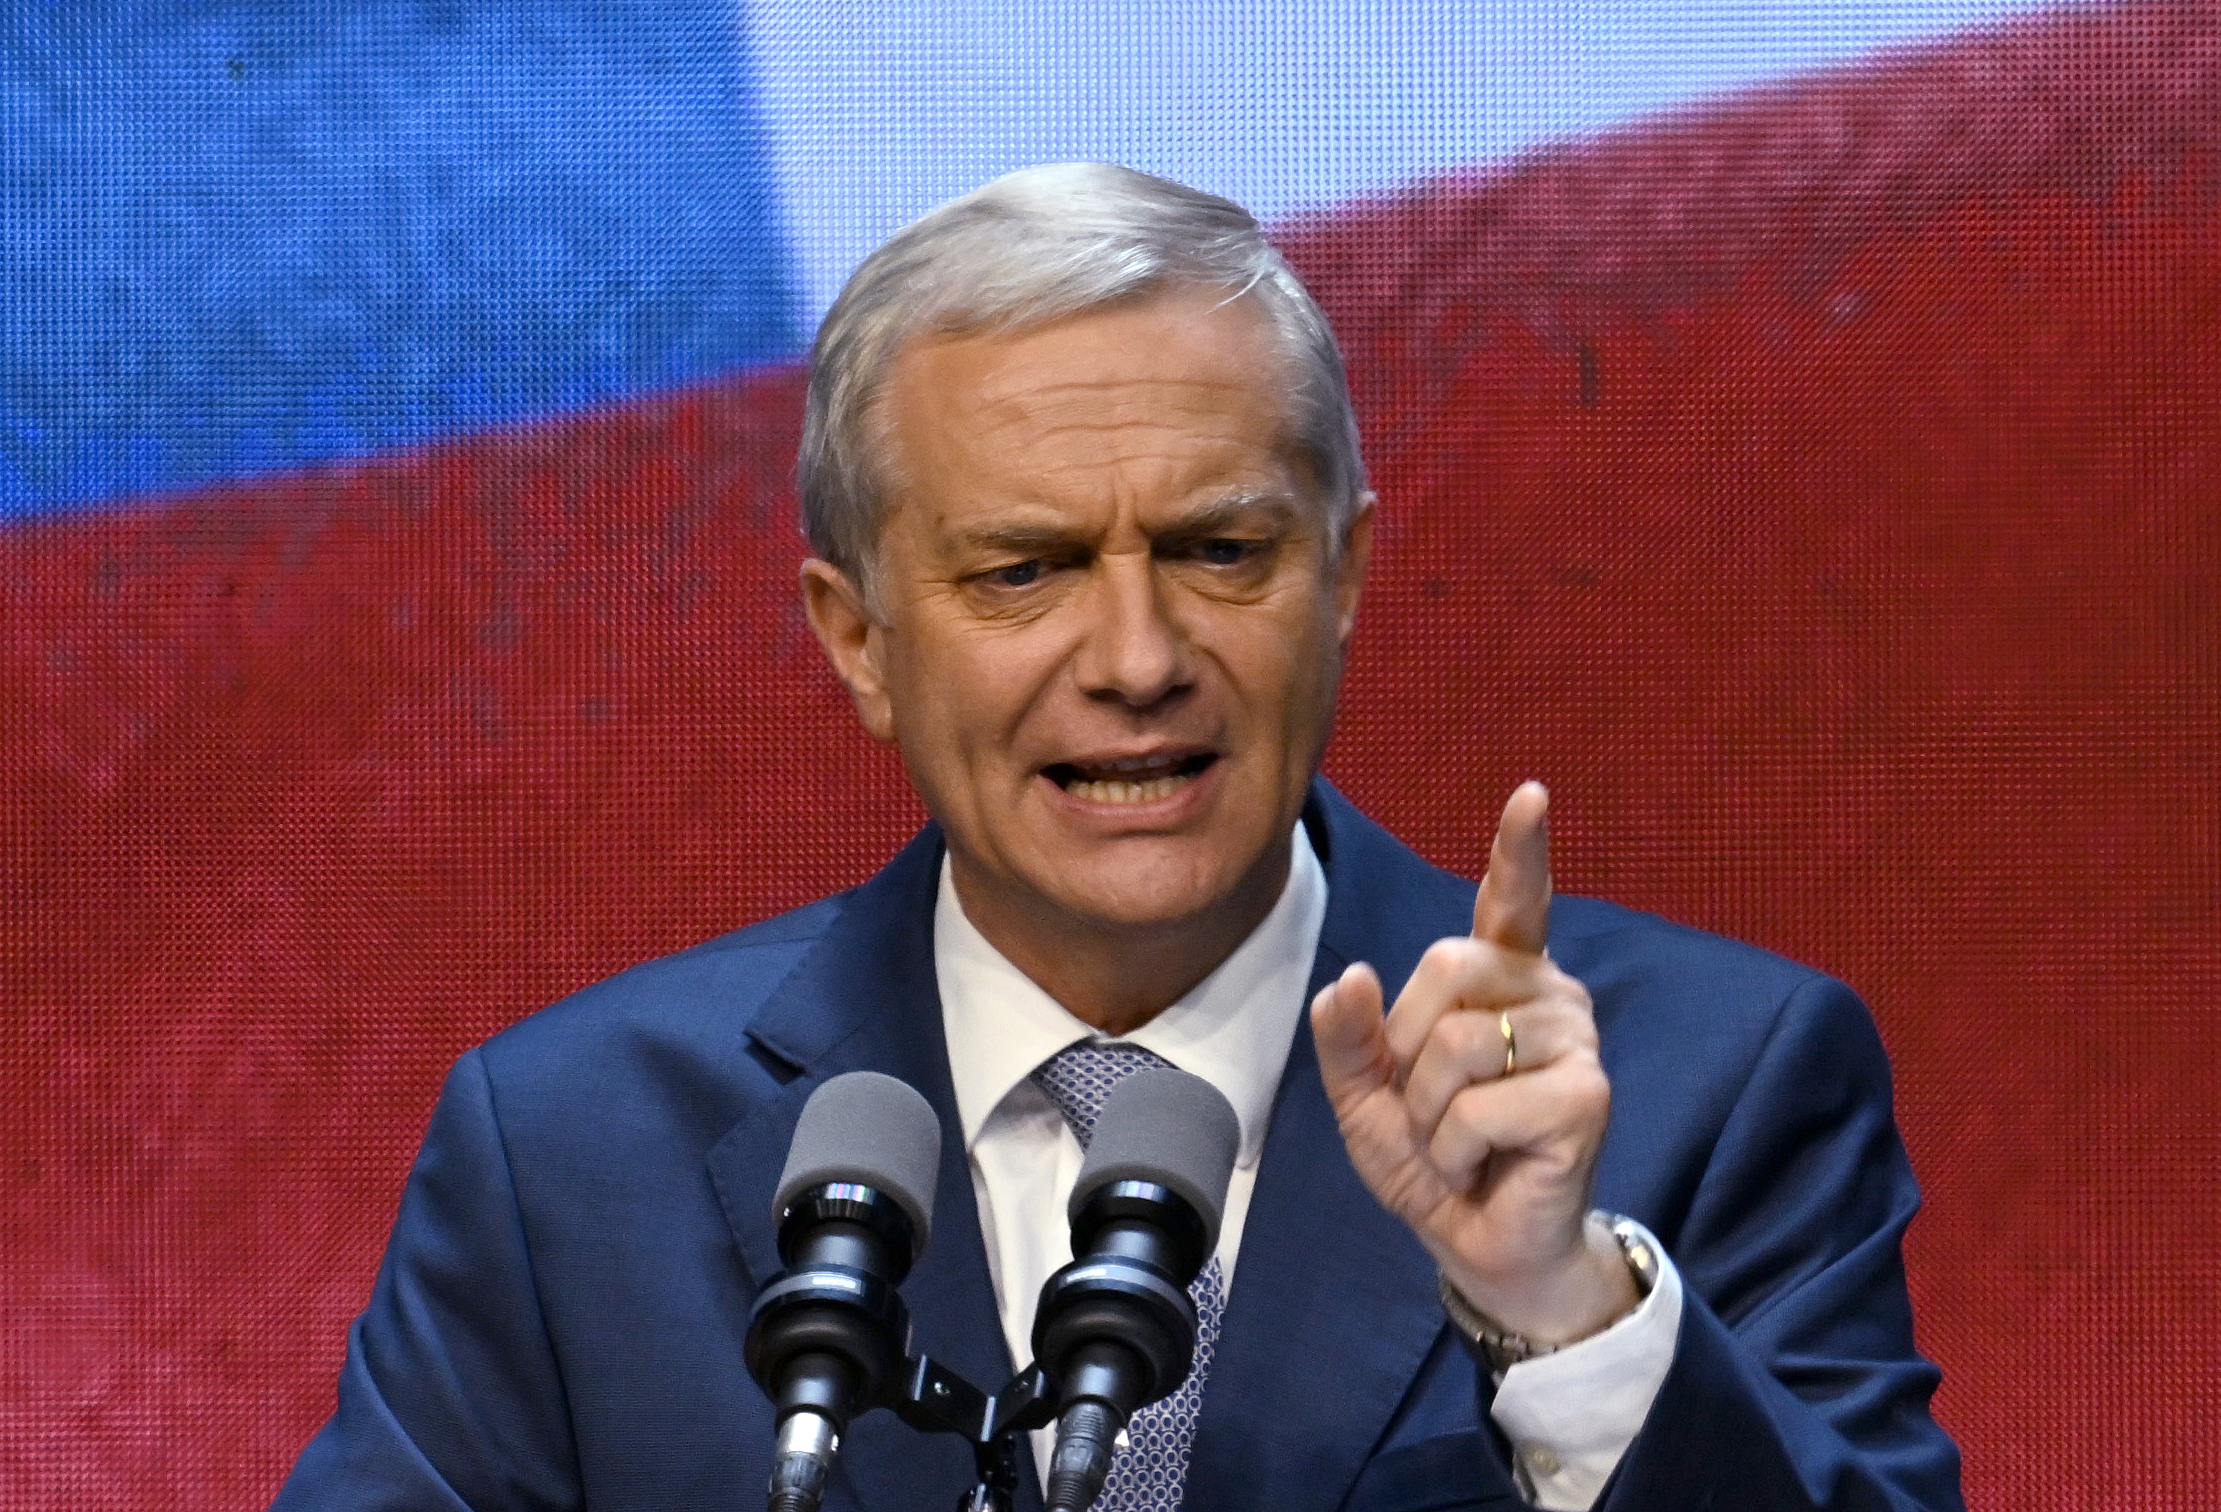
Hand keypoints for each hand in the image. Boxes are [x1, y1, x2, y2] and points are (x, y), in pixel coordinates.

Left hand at [1312, 782, 1635, 1344]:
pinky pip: (1480, 1107)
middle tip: (1431, 1106)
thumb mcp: (1365, 1093)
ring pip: (1457, 1043)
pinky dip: (1455, 1149)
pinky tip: (1483, 1165)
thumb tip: (1352, 977)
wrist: (1475, 1243)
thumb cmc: (1432, 1158)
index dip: (1520, 848)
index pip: (1513, 899)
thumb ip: (1348, 1034)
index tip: (1530, 795)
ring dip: (1430, 1114)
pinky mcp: (1587, 1096)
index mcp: (1498, 979)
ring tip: (1461, 1142)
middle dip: (1406, 1049)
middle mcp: (1547, 994)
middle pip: (1444, 966)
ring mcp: (1574, 1040)